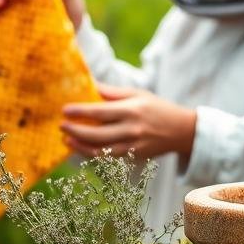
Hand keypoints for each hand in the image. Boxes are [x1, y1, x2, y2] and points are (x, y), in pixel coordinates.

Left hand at [61, 84, 197, 159]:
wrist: (182, 130)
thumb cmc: (157, 108)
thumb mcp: (137, 94)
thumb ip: (113, 92)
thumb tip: (90, 85)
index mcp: (132, 110)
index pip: (101, 112)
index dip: (80, 111)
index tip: (64, 110)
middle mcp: (132, 129)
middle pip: (97, 133)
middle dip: (76, 130)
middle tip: (61, 125)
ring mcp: (133, 146)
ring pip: (101, 149)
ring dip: (80, 145)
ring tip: (66, 138)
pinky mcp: (133, 157)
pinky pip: (108, 157)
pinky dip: (92, 154)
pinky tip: (80, 147)